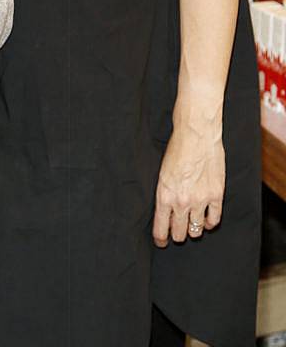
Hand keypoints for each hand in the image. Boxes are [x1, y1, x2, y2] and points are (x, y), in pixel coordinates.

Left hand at [152, 116, 224, 247]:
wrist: (196, 135)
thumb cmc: (176, 150)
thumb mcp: (162, 173)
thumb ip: (164, 194)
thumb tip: (165, 213)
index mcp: (164, 195)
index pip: (161, 228)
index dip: (161, 239)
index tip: (161, 241)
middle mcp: (181, 202)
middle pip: (180, 233)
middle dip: (177, 234)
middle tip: (177, 232)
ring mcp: (200, 200)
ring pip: (196, 230)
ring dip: (193, 229)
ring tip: (191, 224)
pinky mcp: (216, 195)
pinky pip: (214, 220)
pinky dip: (209, 222)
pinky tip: (206, 219)